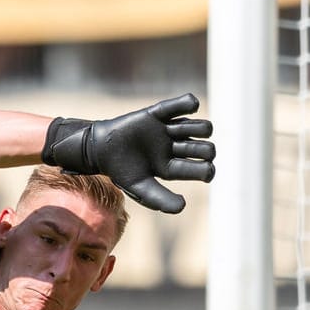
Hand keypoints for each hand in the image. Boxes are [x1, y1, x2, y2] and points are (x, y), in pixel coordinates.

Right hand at [42, 93, 215, 213]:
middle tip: (181, 150)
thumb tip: (183, 206)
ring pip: (203, 128)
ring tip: (174, 130)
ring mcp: (171, 130)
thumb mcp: (139, 188)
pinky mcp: (160, 113)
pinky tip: (189, 107)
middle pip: (207, 148)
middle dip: (203, 150)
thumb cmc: (121, 171)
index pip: (204, 169)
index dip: (208, 170)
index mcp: (174, 167)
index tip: (206, 171)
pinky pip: (185, 103)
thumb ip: (160, 200)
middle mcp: (177, 148)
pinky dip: (190, 103)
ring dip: (197, 128)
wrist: (101, 150)